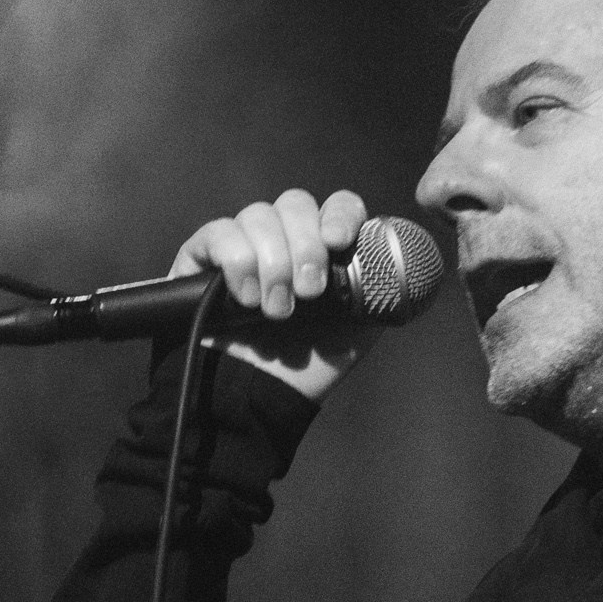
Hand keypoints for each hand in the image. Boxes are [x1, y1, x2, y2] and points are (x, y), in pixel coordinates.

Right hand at [169, 187, 378, 401]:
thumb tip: (400, 263)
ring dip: (273, 262)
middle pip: (295, 203)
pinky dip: (238, 261)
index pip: (337, 205)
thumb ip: (379, 290)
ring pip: (258, 215)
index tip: (340, 242)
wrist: (257, 398)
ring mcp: (242, 244)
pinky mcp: (201, 256)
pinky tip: (247, 298)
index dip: (341, 214)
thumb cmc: (307, 365)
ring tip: (276, 310)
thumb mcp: (358, 327)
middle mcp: (283, 238)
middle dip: (306, 245)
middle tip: (309, 293)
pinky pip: (219, 233)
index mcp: (323, 248)